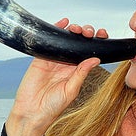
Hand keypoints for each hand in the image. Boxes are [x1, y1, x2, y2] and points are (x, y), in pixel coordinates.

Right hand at [5, 18, 106, 135]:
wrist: (32, 112)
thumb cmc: (52, 107)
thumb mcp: (71, 90)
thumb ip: (81, 73)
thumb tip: (95, 59)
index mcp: (76, 72)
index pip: (88, 53)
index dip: (96, 43)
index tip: (103, 35)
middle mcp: (65, 64)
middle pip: (78, 44)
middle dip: (86, 34)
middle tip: (89, 32)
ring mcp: (53, 60)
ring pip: (65, 40)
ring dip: (73, 31)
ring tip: (78, 29)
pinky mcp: (40, 58)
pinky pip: (49, 42)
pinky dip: (56, 30)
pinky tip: (64, 23)